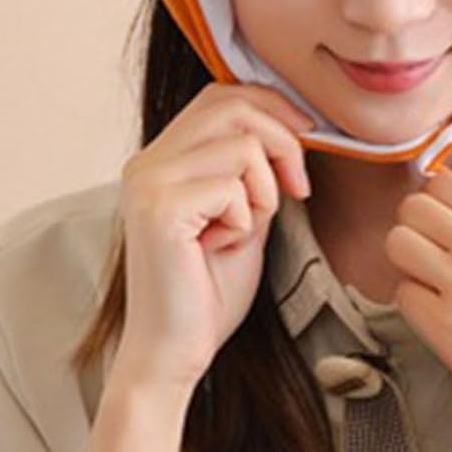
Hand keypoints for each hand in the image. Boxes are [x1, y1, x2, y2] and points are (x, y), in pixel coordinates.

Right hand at [113, 82, 314, 392]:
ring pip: (242, 144)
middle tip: (298, 188)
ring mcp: (147, 182)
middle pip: (233, 105)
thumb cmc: (208, 291)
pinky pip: (234, 188)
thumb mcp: (242, 211)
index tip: (306, 138)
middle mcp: (146, 162)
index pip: (220, 95)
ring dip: (264, 189)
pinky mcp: (159, 209)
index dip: (272, 106)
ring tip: (244, 229)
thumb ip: (255, 167)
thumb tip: (298, 121)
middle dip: (283, 140)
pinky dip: (246, 219)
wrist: (174, 356)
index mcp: (160, 157)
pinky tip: (222, 248)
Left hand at [383, 169, 451, 444]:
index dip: (439, 202)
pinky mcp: (446, 329)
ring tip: (435, 281)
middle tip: (435, 253)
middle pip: (412, 206)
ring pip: (397, 242)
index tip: (446, 223)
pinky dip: (417, 304)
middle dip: (418, 228)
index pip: (442, 181)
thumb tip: (451, 181)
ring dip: (410, 262)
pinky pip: (401, 291)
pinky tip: (443, 315)